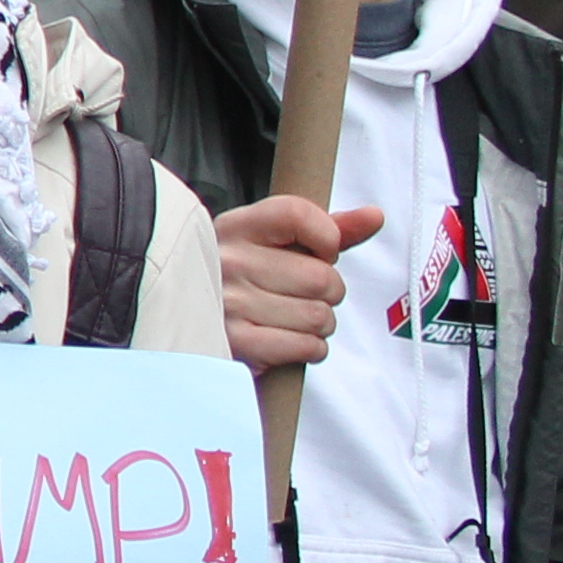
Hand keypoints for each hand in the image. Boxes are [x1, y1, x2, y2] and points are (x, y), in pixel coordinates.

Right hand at [214, 196, 381, 371]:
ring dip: (318, 324)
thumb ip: (325, 228)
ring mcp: (229, 303)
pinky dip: (309, 348)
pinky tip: (287, 339)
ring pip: (319, 316)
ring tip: (292, 318)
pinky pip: (306, 346)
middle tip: (303, 294)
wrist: (188, 316)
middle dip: (327, 292)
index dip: (327, 237)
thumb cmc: (242, 279)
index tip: (321, 251)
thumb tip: (373, 216)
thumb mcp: (272, 244)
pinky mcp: (236, 343)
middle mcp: (228, 261)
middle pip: (321, 276)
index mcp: (236, 227)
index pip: (297, 214)